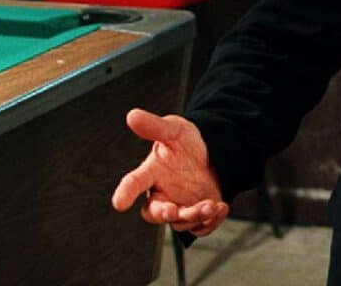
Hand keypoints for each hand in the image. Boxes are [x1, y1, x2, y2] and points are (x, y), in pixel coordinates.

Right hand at [111, 108, 229, 236]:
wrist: (212, 153)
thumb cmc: (185, 143)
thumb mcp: (174, 130)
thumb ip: (154, 126)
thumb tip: (132, 115)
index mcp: (151, 173)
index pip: (133, 183)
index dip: (125, 193)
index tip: (119, 203)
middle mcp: (161, 194)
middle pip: (154, 212)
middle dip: (163, 214)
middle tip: (173, 210)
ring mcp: (179, 206)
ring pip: (180, 221)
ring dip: (194, 216)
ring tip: (211, 204)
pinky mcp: (196, 215)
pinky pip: (200, 226)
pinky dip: (211, 221)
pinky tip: (221, 208)